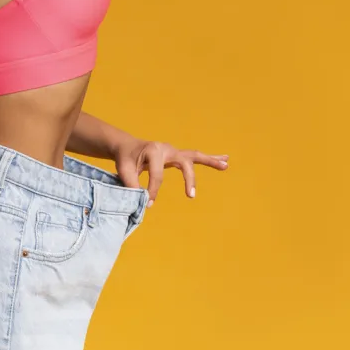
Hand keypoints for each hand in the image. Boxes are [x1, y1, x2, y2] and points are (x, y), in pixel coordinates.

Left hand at [113, 137, 228, 205]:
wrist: (127, 147)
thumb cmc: (125, 158)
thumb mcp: (123, 169)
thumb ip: (131, 183)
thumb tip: (140, 198)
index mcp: (153, 150)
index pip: (157, 174)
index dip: (153, 190)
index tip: (148, 203)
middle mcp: (166, 148)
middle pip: (184, 162)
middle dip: (189, 179)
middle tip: (191, 196)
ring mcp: (173, 151)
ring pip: (194, 156)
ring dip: (211, 160)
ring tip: (226, 165)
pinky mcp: (177, 155)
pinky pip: (195, 157)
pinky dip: (210, 158)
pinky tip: (225, 160)